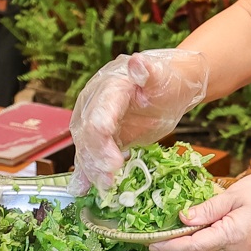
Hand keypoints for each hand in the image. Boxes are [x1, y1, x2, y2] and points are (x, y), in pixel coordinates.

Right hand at [67, 49, 210, 192]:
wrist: (167, 86)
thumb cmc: (168, 80)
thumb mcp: (164, 76)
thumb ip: (149, 72)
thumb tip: (137, 62)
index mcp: (111, 85)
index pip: (99, 113)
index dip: (102, 139)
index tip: (113, 162)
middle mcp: (95, 101)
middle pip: (88, 133)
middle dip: (96, 159)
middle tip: (109, 182)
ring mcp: (94, 117)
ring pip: (86, 146)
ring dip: (92, 169)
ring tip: (104, 188)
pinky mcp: (100, 134)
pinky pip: (89, 152)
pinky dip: (86, 171)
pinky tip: (82, 189)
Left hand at [151, 171, 250, 250]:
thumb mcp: (235, 194)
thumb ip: (208, 209)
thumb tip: (183, 218)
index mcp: (231, 236)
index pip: (192, 246)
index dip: (169, 245)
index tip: (150, 243)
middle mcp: (236, 248)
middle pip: (199, 248)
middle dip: (177, 241)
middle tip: (154, 232)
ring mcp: (243, 248)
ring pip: (210, 244)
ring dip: (192, 236)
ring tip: (172, 225)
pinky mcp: (248, 244)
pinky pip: (221, 241)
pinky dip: (207, 234)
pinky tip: (199, 223)